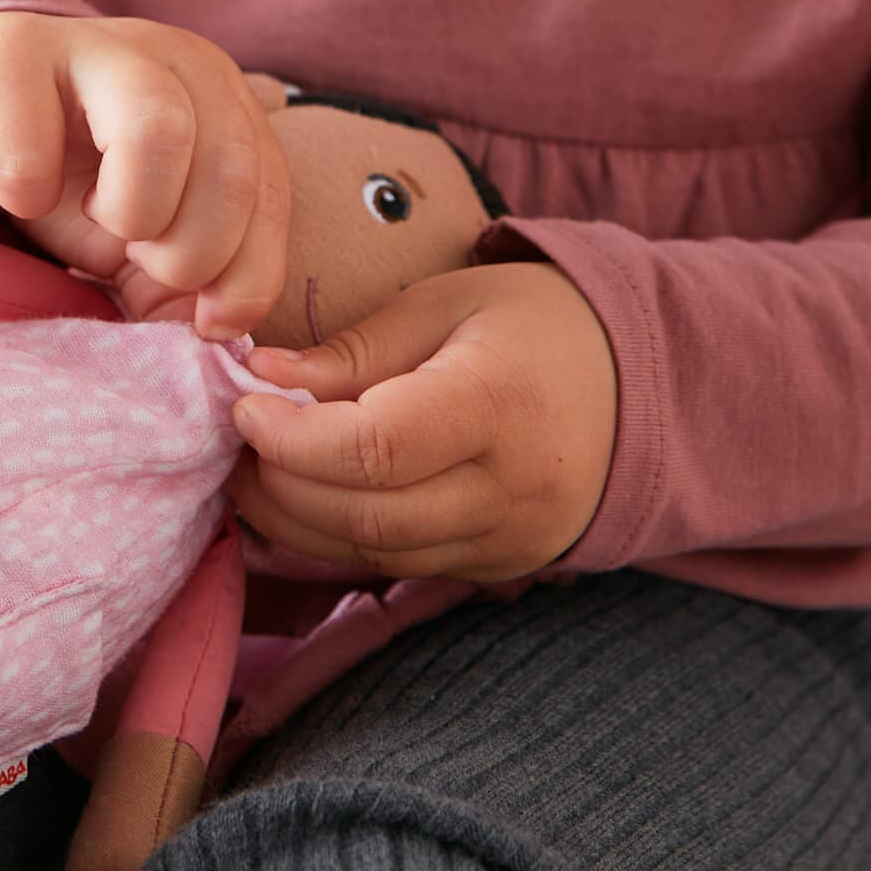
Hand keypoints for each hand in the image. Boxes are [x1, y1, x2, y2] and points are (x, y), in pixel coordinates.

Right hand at [0, 12, 290, 339]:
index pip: (268, 189)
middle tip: (141, 262)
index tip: (210, 323)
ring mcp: (92, 43)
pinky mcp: (8, 53)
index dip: (250, 272)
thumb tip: (220, 336)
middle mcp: (173, 57)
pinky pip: (31, 142)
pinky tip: (22, 196)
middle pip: (230, 163)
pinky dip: (27, 192)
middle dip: (193, 248)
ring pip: (160, 128)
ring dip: (134, 211)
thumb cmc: (71, 180)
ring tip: (99, 221)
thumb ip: (194, 282)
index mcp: (222, 97)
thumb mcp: (147, 240)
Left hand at [226, 262, 616, 582]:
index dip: (295, 438)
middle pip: (369, 515)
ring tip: (251, 472)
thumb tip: (262, 378)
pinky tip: (300, 500)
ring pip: (376, 555)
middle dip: (281, 486)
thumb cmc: (529, 324)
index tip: (244, 407)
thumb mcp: (443, 303)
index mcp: (498, 402)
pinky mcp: (498, 567)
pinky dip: (338, 540)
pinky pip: (401, 565)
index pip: (378, 447)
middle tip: (231, 444)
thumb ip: (353, 350)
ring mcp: (509, 540)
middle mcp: (510, 488)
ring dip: (296, 523)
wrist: (639, 384)